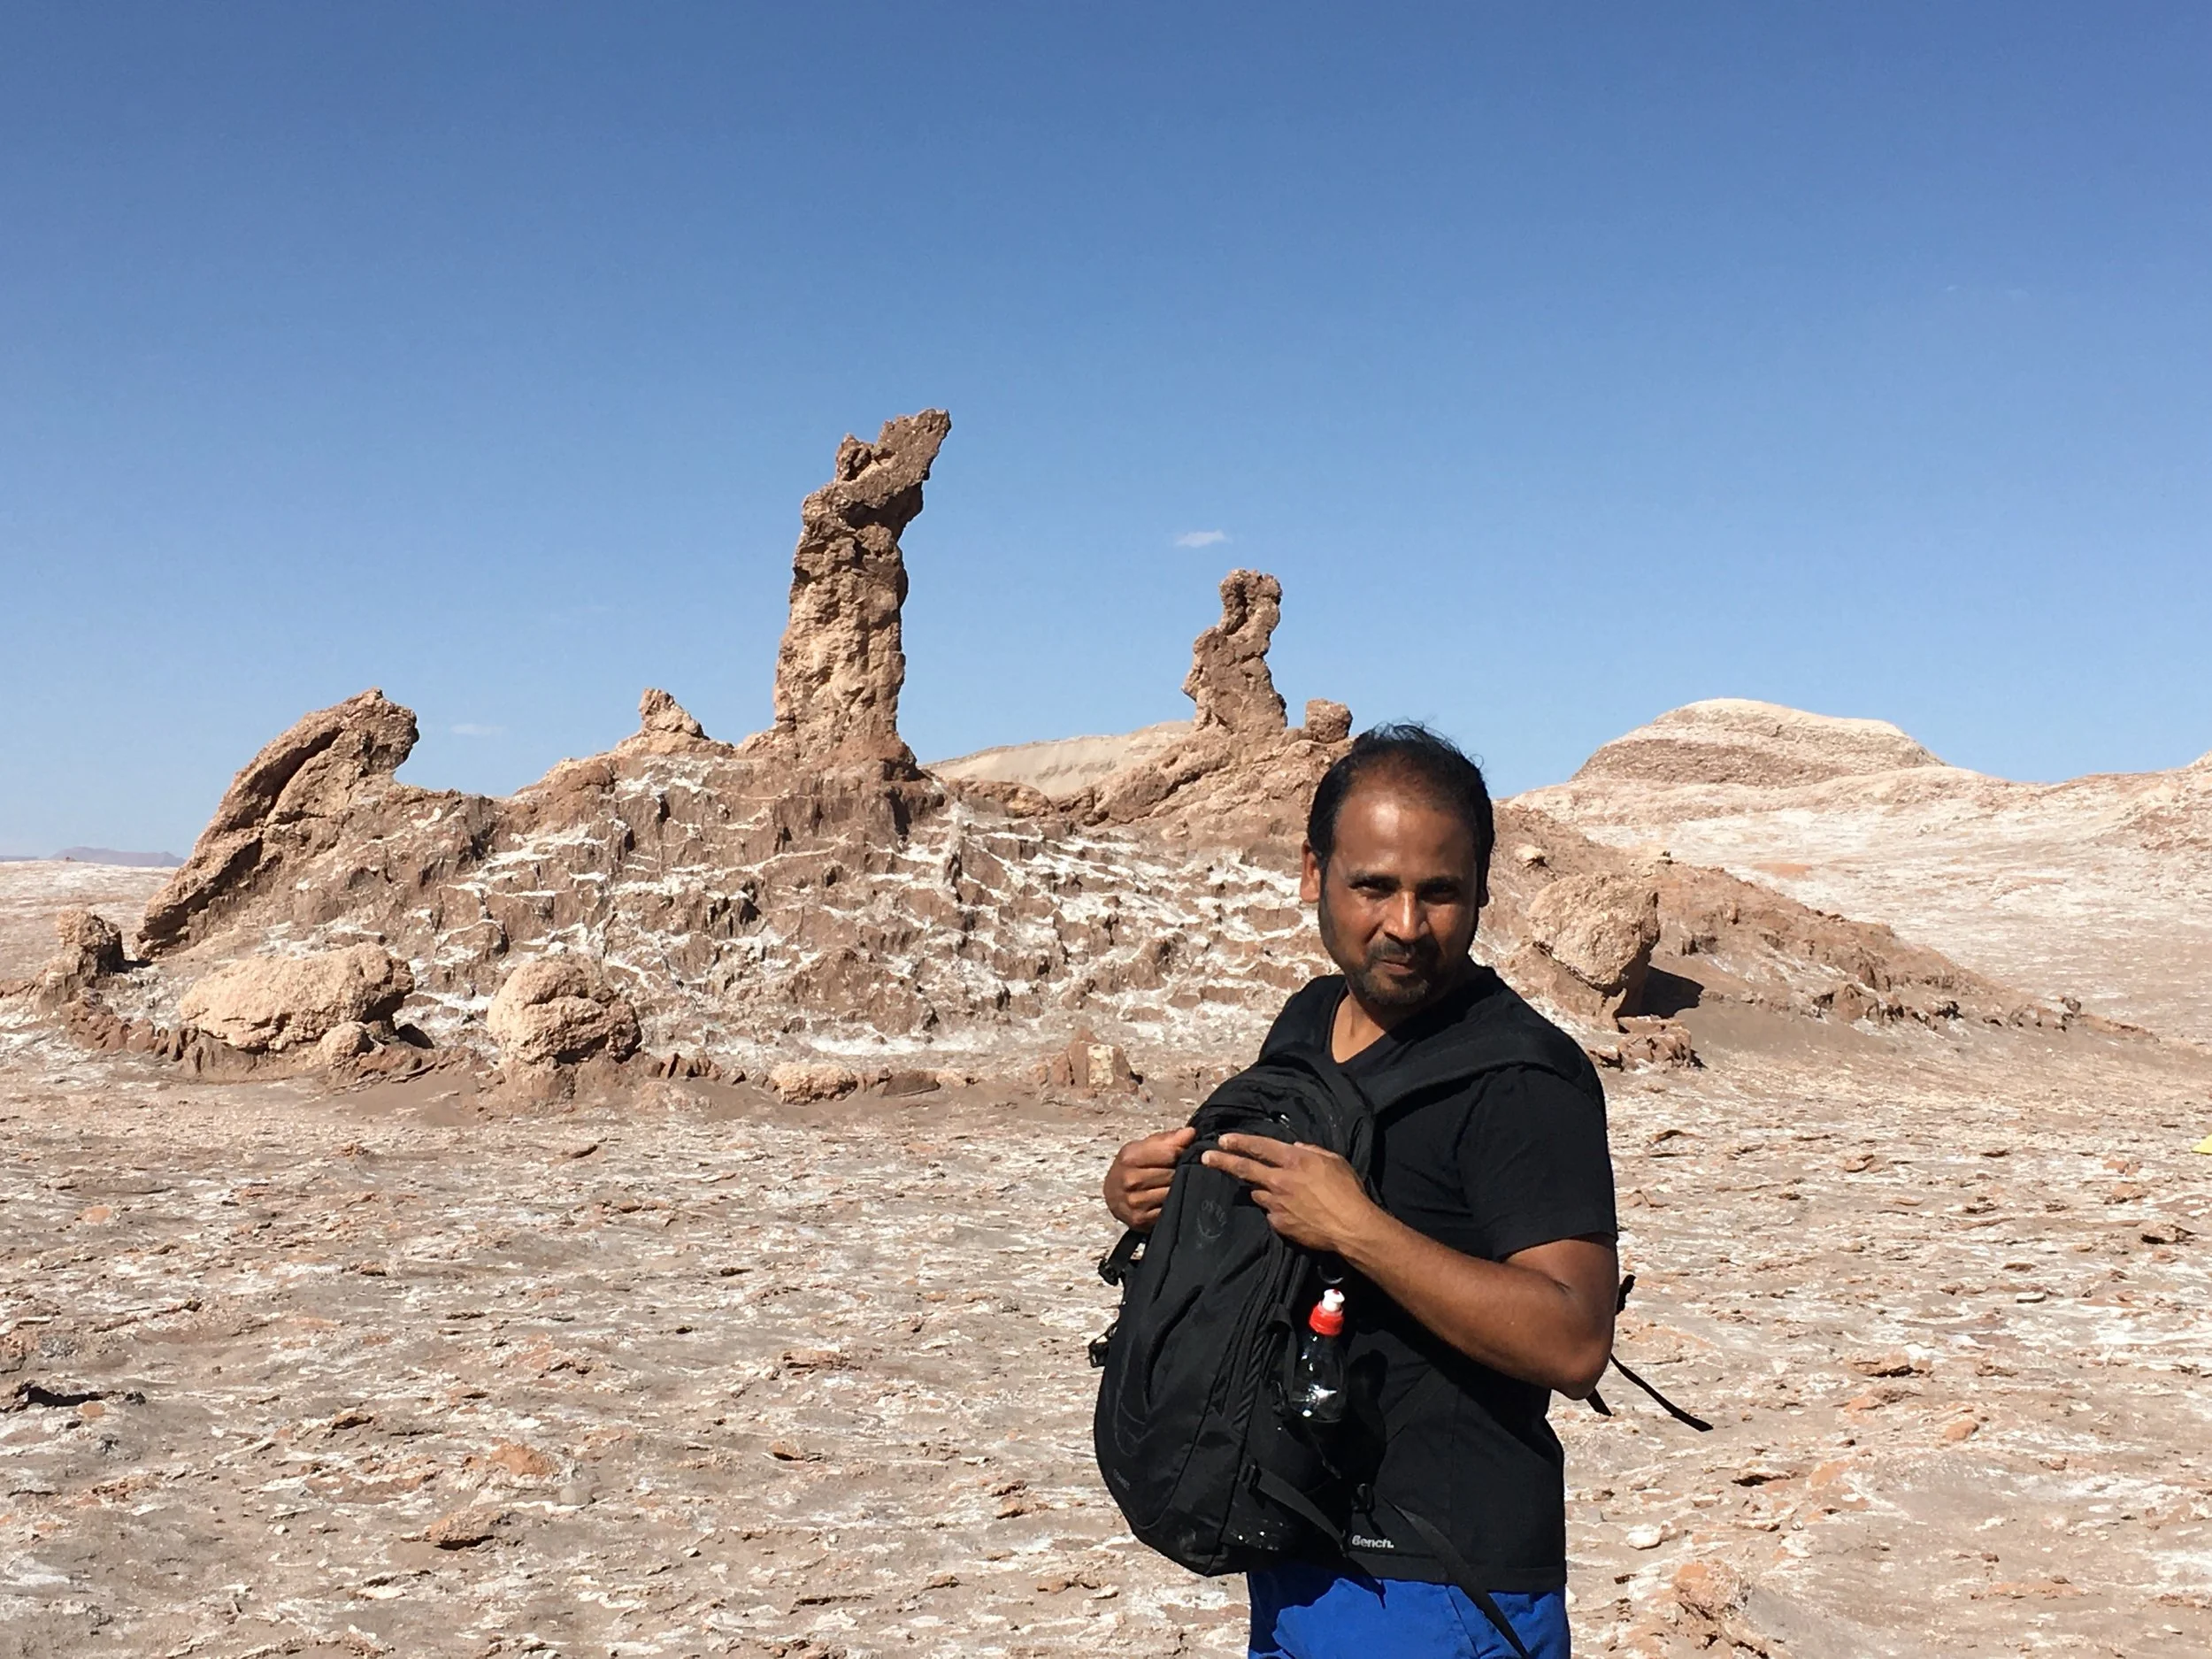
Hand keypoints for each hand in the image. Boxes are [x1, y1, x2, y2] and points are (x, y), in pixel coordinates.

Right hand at [1104, 1126, 1195, 1230]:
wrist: (1113, 1194)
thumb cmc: (1131, 1167)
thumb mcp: (1144, 1147)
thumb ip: (1169, 1139)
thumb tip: (1190, 1133)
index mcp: (1130, 1157)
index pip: (1170, 1152)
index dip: (1182, 1151)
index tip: (1184, 1153)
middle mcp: (1130, 1179)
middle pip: (1172, 1174)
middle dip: (1180, 1171)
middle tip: (1180, 1170)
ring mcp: (1134, 1201)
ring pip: (1171, 1192)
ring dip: (1178, 1188)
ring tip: (1176, 1183)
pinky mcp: (1140, 1218)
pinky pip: (1167, 1209)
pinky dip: (1173, 1203)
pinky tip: (1170, 1198)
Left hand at [1200, 1135, 1379, 1252]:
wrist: (1351, 1227)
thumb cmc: (1347, 1191)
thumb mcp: (1334, 1161)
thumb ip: (1312, 1151)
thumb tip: (1297, 1148)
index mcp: (1294, 1160)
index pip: (1259, 1146)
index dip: (1240, 1141)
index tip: (1223, 1139)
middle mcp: (1279, 1180)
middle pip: (1244, 1168)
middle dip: (1222, 1161)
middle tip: (1206, 1158)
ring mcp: (1276, 1203)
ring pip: (1257, 1193)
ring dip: (1260, 1189)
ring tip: (1273, 1192)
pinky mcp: (1279, 1223)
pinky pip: (1271, 1212)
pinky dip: (1276, 1209)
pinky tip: (1291, 1212)